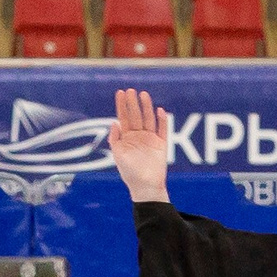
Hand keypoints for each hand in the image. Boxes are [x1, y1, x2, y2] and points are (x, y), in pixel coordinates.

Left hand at [109, 87, 171, 202]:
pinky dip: (162, 120)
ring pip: (148, 119)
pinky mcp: (161, 145)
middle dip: (133, 103)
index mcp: (127, 137)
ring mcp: (150, 139)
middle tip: (131, 90)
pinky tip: (159, 110)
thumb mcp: (117, 155)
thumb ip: (115, 139)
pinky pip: (163, 130)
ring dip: (146, 107)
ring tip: (143, 95)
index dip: (121, 105)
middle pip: (136, 115)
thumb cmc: (129, 173)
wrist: (145, 186)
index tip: (120, 93)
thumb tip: (114, 123)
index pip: (123, 117)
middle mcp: (139, 136)